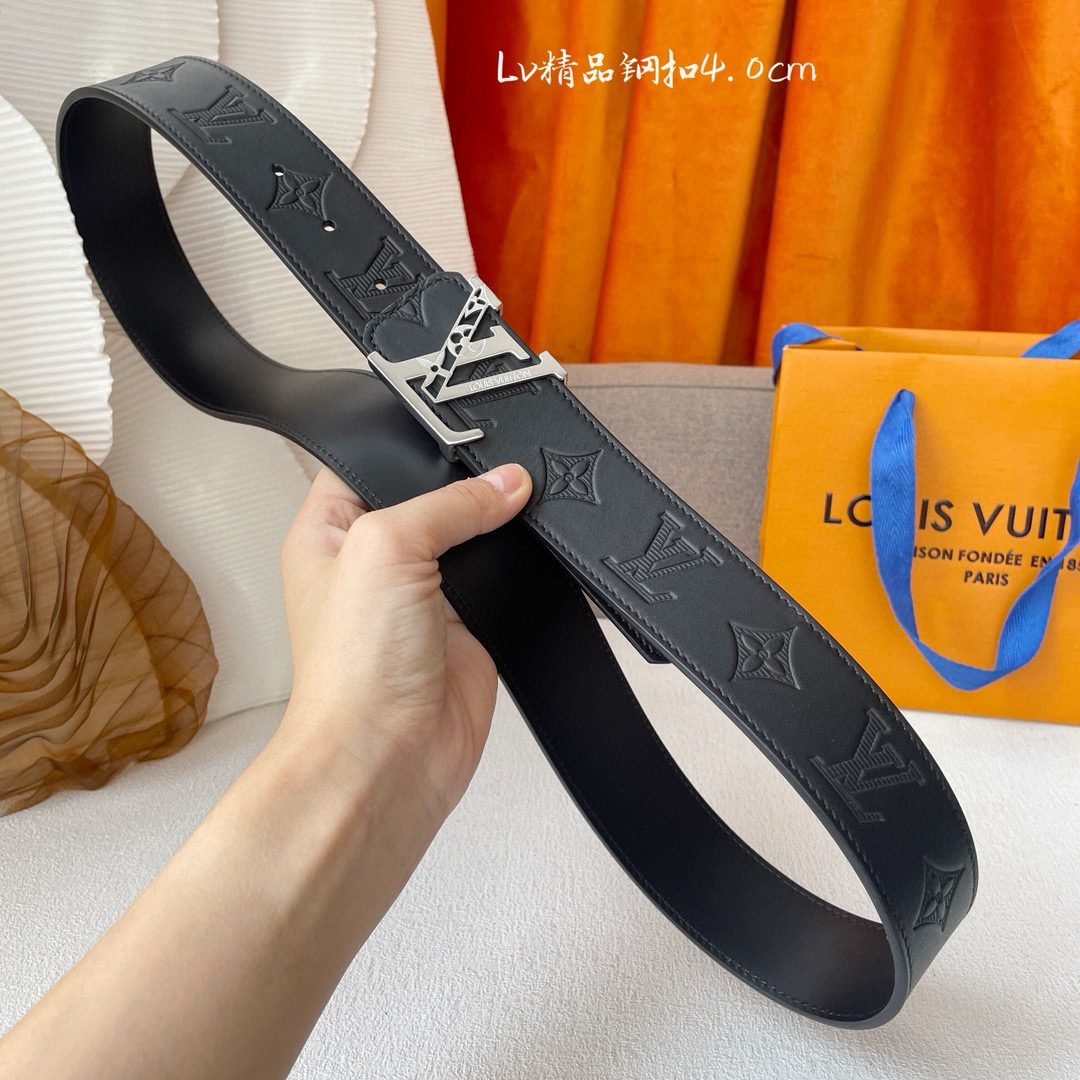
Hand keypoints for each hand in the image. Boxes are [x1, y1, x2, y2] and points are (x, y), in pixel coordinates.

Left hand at [277, 462, 531, 823]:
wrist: (389, 755)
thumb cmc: (352, 667)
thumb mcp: (387, 547)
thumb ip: (449, 504)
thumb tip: (506, 482)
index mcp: (330, 532)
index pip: (367, 461)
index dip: (408, 442)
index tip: (458, 424)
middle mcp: (375, 560)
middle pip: (430, 496)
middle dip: (467, 483)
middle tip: (501, 462)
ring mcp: (424, 594)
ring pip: (472, 536)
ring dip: (497, 524)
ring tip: (524, 497)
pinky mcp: (468, 624)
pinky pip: (502, 579)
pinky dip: (522, 564)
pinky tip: (535, 545)